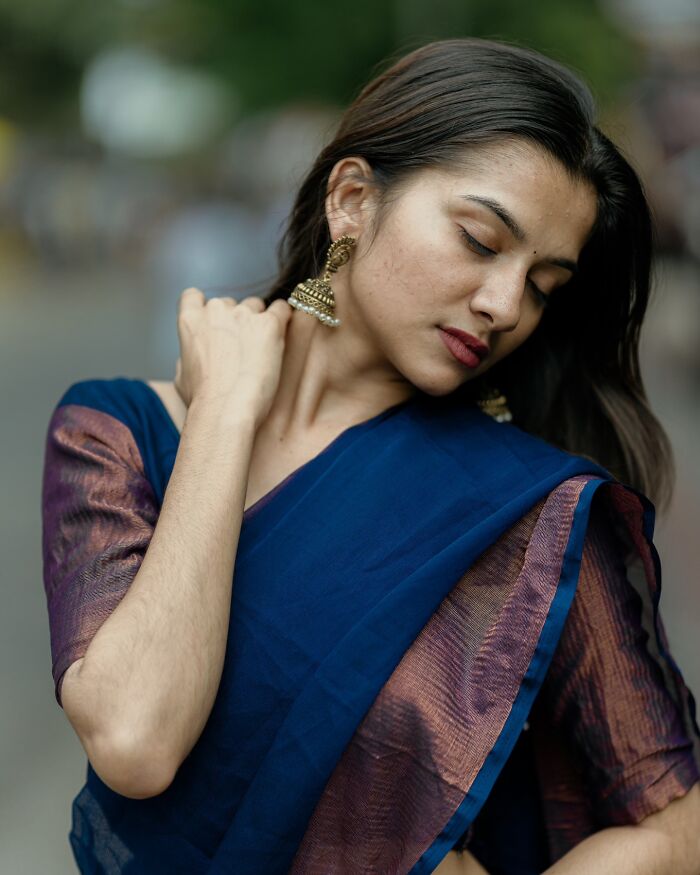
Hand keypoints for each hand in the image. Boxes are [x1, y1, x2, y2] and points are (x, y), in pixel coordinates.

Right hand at [173, 287, 292, 428]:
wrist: (226, 411)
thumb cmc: (203, 402)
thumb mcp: (181, 378)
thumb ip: (188, 356)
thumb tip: (194, 355)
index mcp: (190, 321)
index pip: (194, 296)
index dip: (207, 308)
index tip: (217, 323)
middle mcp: (216, 310)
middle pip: (230, 304)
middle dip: (237, 321)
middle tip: (244, 349)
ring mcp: (244, 314)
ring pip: (256, 306)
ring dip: (260, 322)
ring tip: (264, 351)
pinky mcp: (269, 324)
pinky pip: (282, 309)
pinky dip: (284, 319)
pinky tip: (283, 337)